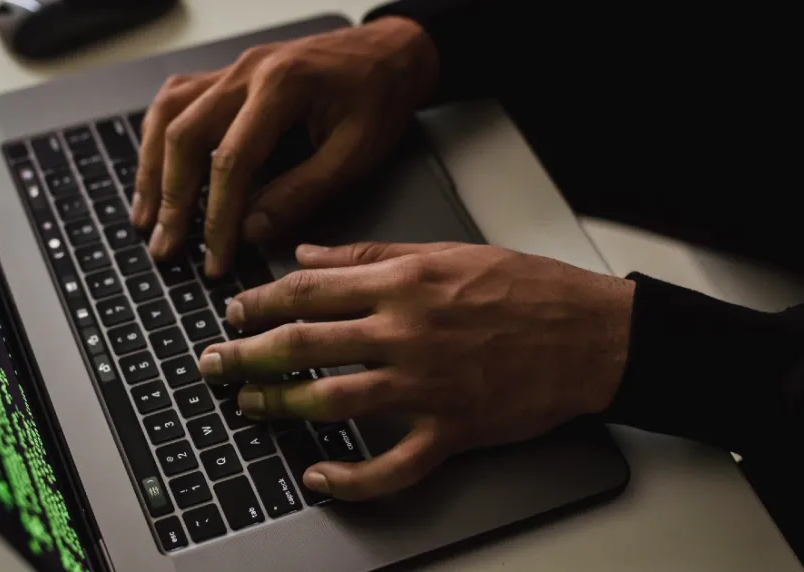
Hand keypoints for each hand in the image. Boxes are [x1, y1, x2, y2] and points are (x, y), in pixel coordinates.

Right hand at [132, 17, 438, 276]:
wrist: (389, 53)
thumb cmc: (379, 96)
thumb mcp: (356, 153)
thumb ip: (303, 192)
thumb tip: (251, 230)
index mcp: (282, 86)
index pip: (231, 160)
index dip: (218, 217)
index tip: (214, 257)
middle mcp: (246, 72)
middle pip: (184, 135)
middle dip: (172, 199)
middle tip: (166, 247)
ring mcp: (232, 70)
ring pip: (168, 115)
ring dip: (151, 169)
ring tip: (146, 218)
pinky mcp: (228, 77)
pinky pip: (177, 102)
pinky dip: (159, 138)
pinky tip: (154, 169)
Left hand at [197, 242, 634, 500]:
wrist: (591, 334)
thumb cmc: (525, 288)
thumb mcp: (445, 251)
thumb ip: (369, 253)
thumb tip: (308, 254)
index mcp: (403, 282)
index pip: (309, 290)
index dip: (258, 302)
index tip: (232, 312)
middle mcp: (407, 331)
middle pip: (304, 345)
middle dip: (247, 355)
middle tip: (213, 363)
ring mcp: (427, 385)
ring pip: (333, 402)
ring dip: (281, 407)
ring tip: (248, 407)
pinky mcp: (451, 430)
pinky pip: (392, 466)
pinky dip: (351, 479)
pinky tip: (319, 478)